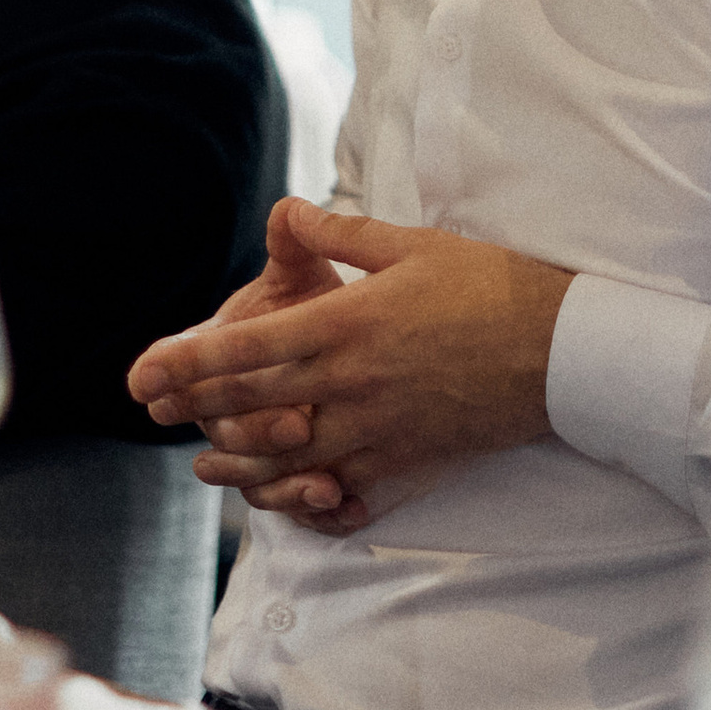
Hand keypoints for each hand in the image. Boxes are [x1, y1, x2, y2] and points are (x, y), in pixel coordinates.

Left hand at [127, 202, 568, 533]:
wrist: (562, 351)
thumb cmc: (492, 285)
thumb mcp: (414, 245)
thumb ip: (342, 232)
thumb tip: (285, 210)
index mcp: (349, 323)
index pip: (249, 348)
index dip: (191, 361)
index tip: (149, 371)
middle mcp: (353, 382)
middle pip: (255, 401)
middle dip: (197, 405)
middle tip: (151, 410)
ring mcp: (379, 428)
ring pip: (290, 455)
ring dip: (240, 460)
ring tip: (204, 463)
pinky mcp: (408, 460)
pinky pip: (346, 488)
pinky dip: (310, 497)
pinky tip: (288, 499)